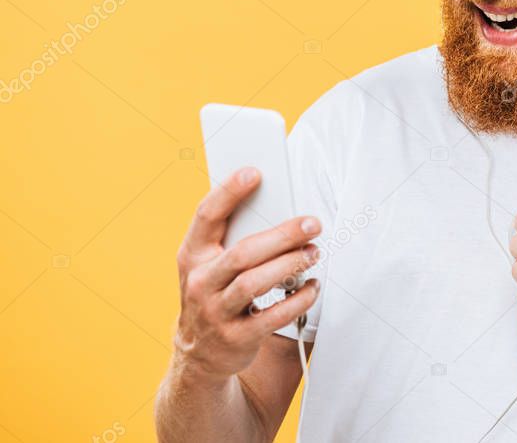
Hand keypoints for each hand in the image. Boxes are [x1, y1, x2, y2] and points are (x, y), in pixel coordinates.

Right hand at [173, 167, 320, 381]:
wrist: (200, 354)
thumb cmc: (215, 293)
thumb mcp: (209, 264)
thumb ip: (232, 237)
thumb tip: (276, 203)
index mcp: (192, 255)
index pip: (206, 216)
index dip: (228, 192)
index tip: (255, 172)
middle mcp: (200, 282)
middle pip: (243, 252)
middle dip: (282, 235)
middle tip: (313, 224)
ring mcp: (216, 312)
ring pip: (255, 282)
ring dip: (291, 265)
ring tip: (314, 253)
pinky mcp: (237, 338)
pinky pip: (273, 316)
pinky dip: (298, 300)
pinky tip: (312, 287)